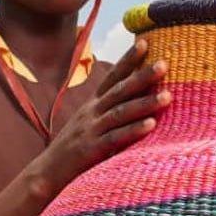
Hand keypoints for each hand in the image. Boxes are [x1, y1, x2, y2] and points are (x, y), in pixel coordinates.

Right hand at [32, 38, 170, 197]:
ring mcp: (91, 130)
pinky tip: (151, 125)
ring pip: (121, 112)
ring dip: (145, 103)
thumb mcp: (89, 124)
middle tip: (164, 63)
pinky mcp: (92, 150)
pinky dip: (134, 130)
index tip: (144, 42)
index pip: (112, 77)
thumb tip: (134, 100)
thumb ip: (108, 112)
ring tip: (168, 96)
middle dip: (142, 76)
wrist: (47, 172)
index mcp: (92, 105)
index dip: (127, 60)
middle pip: (120, 90)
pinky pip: (116, 138)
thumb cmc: (74, 149)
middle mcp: (92, 113)